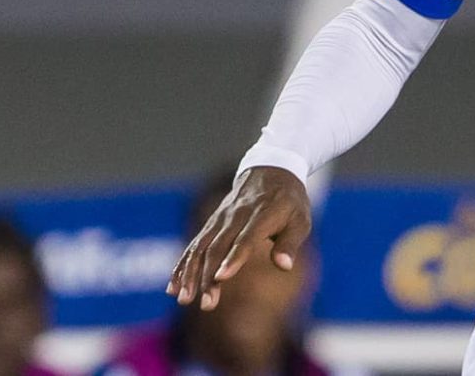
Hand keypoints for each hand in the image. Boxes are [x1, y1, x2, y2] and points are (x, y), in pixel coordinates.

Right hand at [166, 166, 310, 310]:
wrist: (271, 170)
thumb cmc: (290, 202)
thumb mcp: (301, 219)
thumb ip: (290, 242)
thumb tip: (284, 266)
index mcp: (262, 215)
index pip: (245, 239)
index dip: (233, 258)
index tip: (221, 278)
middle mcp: (236, 216)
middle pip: (219, 247)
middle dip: (208, 276)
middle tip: (207, 304)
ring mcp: (221, 219)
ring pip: (201, 247)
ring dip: (190, 273)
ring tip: (184, 299)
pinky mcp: (212, 223)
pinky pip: (194, 244)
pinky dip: (182, 264)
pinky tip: (173, 286)